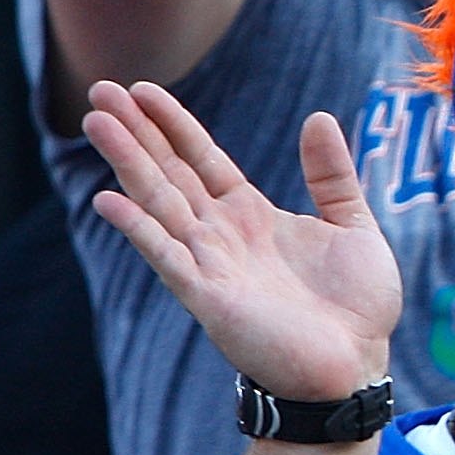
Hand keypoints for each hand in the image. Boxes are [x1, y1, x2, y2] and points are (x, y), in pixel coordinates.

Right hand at [83, 81, 400, 402]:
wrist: (358, 365)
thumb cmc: (356, 305)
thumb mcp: (353, 225)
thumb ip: (332, 175)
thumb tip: (320, 117)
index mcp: (250, 215)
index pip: (201, 158)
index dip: (173, 124)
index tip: (142, 90)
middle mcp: (222, 235)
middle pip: (169, 172)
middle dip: (135, 132)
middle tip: (99, 89)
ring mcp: (210, 264)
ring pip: (159, 203)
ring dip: (128, 163)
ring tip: (96, 122)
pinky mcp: (208, 297)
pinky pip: (167, 256)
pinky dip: (139, 228)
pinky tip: (109, 200)